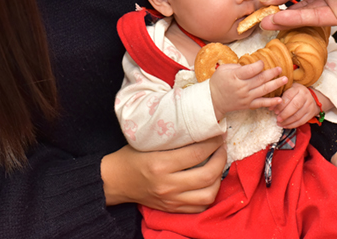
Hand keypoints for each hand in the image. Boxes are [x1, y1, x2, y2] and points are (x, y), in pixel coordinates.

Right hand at [101, 136, 226, 212]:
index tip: (217, 133)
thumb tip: (198, 126)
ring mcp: (171, 200)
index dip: (212, 142)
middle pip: (207, 174)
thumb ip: (173, 137)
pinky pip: (200, 207)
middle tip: (221, 147)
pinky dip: (209, 194)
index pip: (196, 153)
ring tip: (218, 164)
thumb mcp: (148, 142)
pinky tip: (210, 182)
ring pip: (208, 194)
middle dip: (220, 158)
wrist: (115, 182)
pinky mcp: (172, 209)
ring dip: (219, 178)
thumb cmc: (131, 157)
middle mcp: (167, 185)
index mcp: (160, 164)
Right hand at [210, 60, 286, 119]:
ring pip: (264, 90)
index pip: (251, 70)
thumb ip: (237, 66)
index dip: (259, 65)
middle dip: (272, 73)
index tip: (263, 62)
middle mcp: (242, 87)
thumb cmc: (218, 82)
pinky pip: (261, 103)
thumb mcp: (223, 69)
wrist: (213, 100)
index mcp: (235, 76)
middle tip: (280, 68)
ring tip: (285, 79)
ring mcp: (246, 97)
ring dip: (276, 84)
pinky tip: (280, 99)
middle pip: (260, 79)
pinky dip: (271, 102)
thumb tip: (250, 65)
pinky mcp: (248, 104)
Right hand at [259, 0, 336, 29]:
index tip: (262, 4)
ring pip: (306, 15)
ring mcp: (335, 4)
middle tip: (260, 19)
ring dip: (285, 19)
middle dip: (279, 12)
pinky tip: (280, 20)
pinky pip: (317, 20)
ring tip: (265, 23)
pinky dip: (298, 20)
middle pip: (299, 4)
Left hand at [272, 84, 327, 128]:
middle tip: (277, 119)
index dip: (281, 104)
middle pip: (295, 106)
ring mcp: (309, 105)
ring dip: (287, 121)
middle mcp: (305, 95)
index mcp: (297, 88)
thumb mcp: (288, 90)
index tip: (274, 110)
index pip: (288, 96)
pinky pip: (301, 121)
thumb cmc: (295, 93)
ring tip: (279, 123)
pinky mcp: (311, 113)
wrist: (311, 97)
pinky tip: (285, 125)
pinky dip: (292, 125)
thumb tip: (270, 107)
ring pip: (298, 115)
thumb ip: (279, 96)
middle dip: (284, 114)